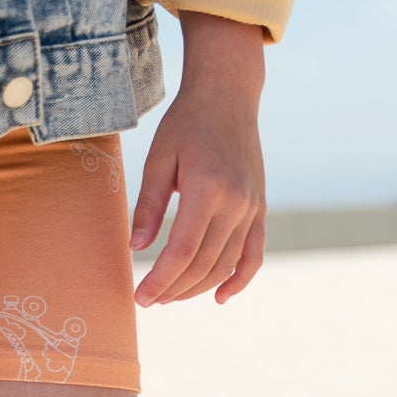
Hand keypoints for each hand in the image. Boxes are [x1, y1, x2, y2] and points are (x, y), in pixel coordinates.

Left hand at [130, 13, 266, 306]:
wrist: (228, 96)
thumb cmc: (186, 123)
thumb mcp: (159, 158)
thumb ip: (149, 205)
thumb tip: (137, 248)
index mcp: (207, 188)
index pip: (182, 250)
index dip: (160, 279)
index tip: (140, 297)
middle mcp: (236, 203)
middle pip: (204, 263)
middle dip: (174, 288)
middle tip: (148, 300)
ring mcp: (252, 208)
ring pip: (226, 264)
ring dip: (197, 287)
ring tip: (171, 296)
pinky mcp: (260, 209)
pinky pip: (254, 255)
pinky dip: (239, 280)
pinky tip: (220, 297)